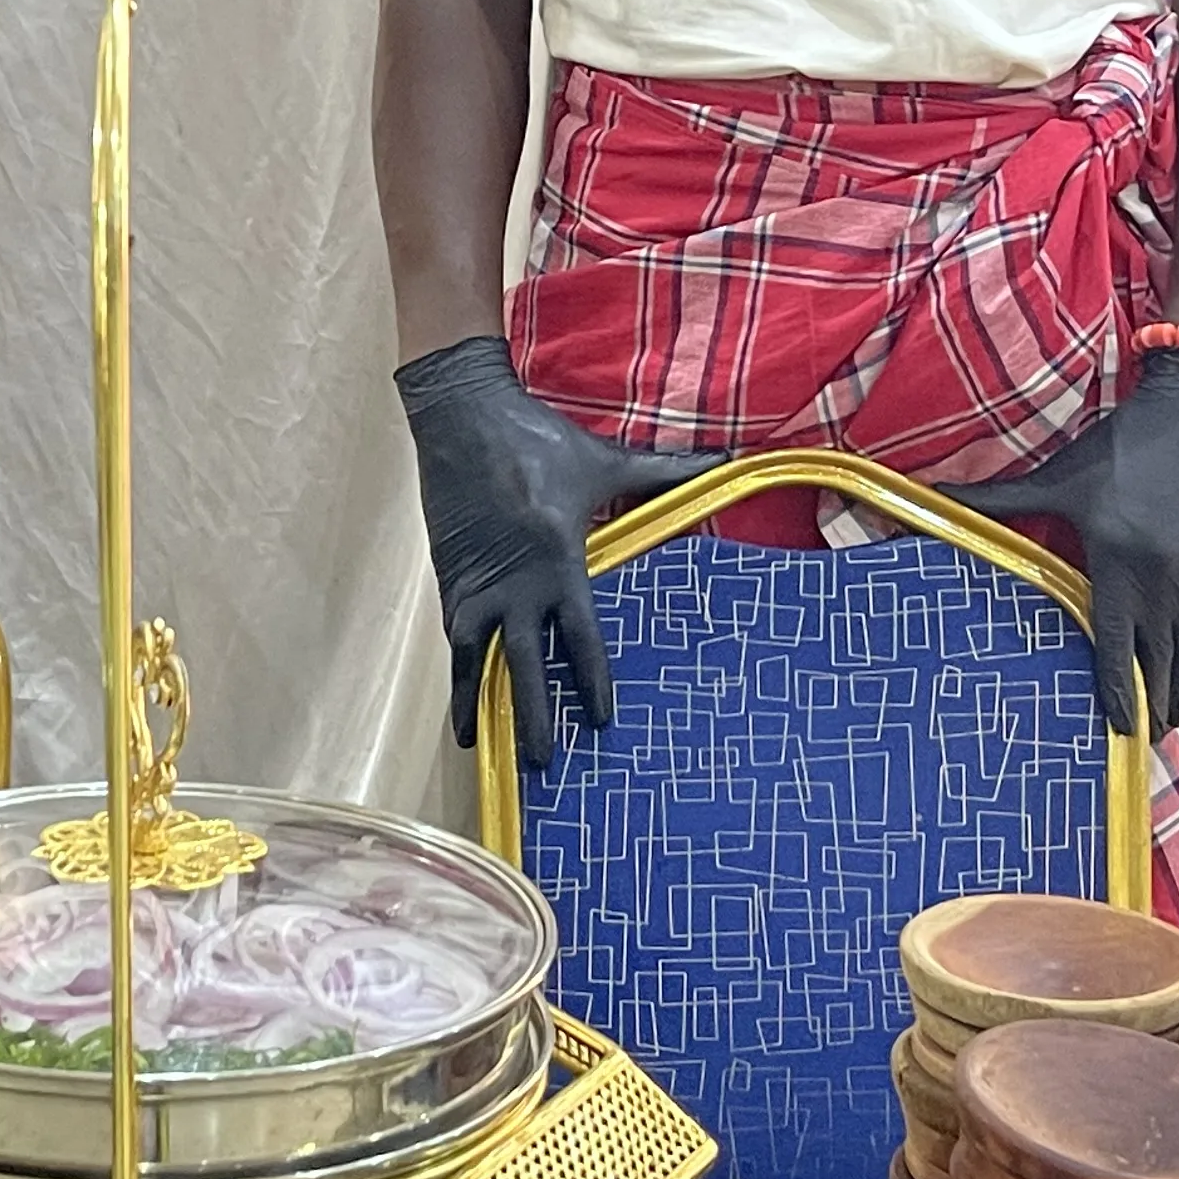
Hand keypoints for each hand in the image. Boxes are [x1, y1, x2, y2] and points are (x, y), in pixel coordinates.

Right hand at [396, 336, 710, 765]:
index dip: (591, 680)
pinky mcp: (451, 579)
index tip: (601, 720)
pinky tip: (463, 707)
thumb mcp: (604, 460)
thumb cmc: (537, 439)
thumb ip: (665, 474)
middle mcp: (515, 582)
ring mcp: (476, 583)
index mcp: (558, 559)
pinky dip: (459, 675)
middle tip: (545, 762)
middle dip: (534, 715)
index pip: (579, 635)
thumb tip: (727, 461)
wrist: (462, 415)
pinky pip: (455, 639)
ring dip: (483, 704)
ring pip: (479, 659)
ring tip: (485, 747)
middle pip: (526, 664)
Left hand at [950, 351, 1178, 743]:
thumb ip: (998, 501)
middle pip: (1160, 664)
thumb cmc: (1123, 444)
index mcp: (1118, 562)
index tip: (1120, 730)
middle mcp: (1166, 579)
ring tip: (1170, 718)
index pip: (1116, 649)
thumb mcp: (1060, 476)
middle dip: (1154, 706)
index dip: (1119, 696)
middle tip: (1146, 739)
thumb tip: (933, 498)